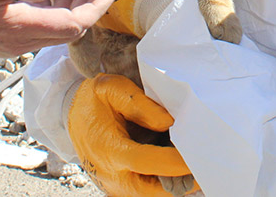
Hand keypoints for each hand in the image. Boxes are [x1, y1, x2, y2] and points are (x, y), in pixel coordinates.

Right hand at [0, 0, 114, 55]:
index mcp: (20, 26)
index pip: (73, 25)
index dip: (95, 9)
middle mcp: (22, 41)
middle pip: (69, 28)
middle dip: (84, 2)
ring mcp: (14, 43)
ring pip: (55, 28)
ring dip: (66, 2)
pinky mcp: (6, 40)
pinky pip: (40, 28)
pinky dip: (50, 8)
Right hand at [68, 74, 191, 195]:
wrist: (69, 115)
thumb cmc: (93, 100)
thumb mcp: (110, 89)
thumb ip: (140, 105)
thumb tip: (169, 122)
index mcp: (109, 149)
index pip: (147, 162)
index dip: (174, 162)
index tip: (197, 155)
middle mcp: (111, 174)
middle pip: (152, 191)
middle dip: (181, 184)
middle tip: (206, 171)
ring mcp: (114, 184)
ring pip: (150, 196)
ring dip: (174, 186)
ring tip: (198, 172)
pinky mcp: (118, 186)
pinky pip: (145, 192)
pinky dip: (164, 185)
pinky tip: (182, 172)